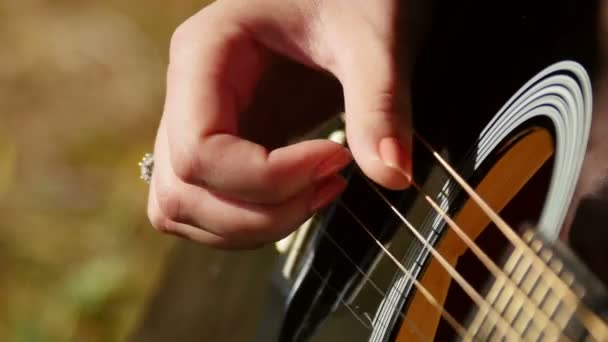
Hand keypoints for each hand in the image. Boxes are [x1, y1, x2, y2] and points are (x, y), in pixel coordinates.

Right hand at [147, 0, 412, 248]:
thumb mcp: (370, 38)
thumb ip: (380, 104)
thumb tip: (392, 176)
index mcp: (204, 53)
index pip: (200, 151)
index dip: (267, 179)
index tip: (336, 160)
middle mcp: (187, 93)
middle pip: (183, 190)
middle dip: (259, 213)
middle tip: (331, 186)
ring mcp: (199, 123)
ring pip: (183, 209)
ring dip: (251, 226)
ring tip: (320, 193)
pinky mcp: (224, 147)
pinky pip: (207, 207)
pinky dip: (249, 223)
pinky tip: (302, 198)